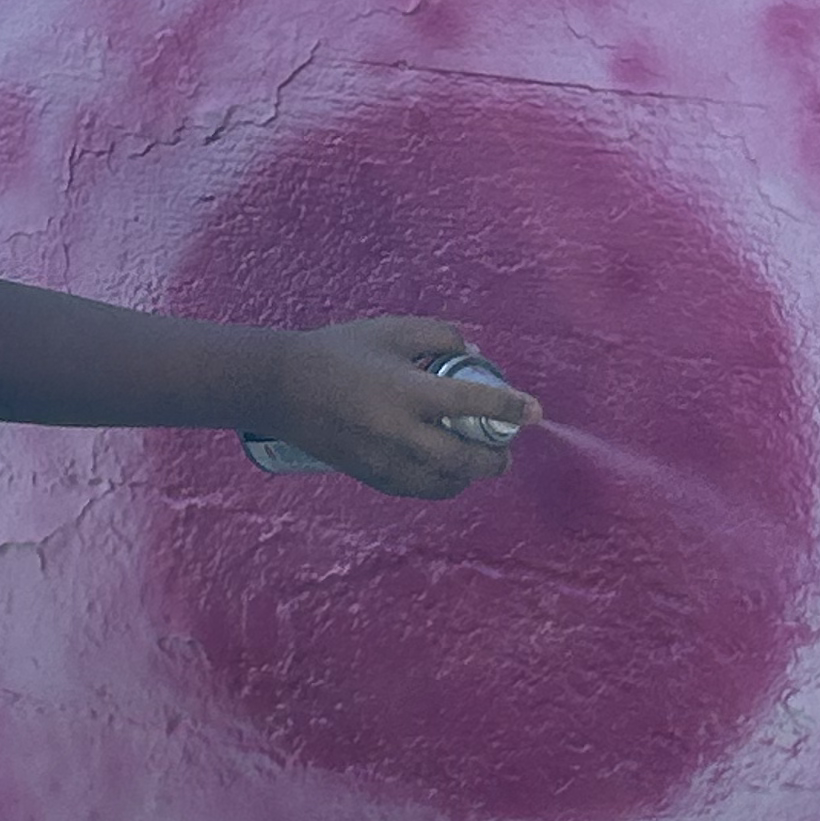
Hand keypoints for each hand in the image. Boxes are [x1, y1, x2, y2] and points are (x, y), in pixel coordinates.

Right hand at [256, 315, 539, 496]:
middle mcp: (400, 433)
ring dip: (470, 475)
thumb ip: (440, 337)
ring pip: (445, 483)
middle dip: (496, 459)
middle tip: (506, 450)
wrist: (283, 389)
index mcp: (407, 391)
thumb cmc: (340, 352)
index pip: (473, 404)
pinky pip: (420, 490)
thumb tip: (475, 356)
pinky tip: (446, 470)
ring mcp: (385, 461)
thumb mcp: (392, 329)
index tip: (536, 411)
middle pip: (466, 460)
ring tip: (477, 459)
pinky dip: (442, 484)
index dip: (510, 407)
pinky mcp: (372, 477)